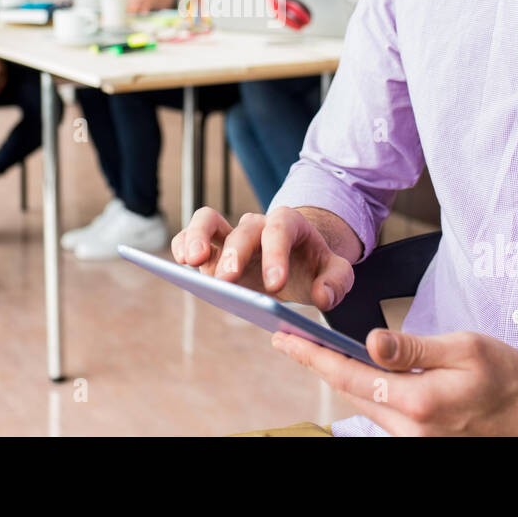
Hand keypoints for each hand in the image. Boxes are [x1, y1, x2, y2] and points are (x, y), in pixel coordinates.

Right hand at [171, 206, 353, 309]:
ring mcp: (230, 235)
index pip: (280, 229)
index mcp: (289, 224)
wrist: (297, 259)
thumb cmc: (313, 266)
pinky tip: (180, 265)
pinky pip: (189, 236)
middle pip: (243, 229)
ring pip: (207, 220)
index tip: (275, 284)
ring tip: (191, 263)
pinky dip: (181, 245)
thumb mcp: (336, 272)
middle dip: (235, 254)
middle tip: (228, 281)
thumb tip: (322, 296)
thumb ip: (337, 282)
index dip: (276, 254)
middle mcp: (256, 225)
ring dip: (197, 238)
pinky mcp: (210, 249)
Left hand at [271, 328, 517, 435]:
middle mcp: (410, 428)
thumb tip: (369, 341)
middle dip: (318, 364)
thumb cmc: (507, 377)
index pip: (350, 375)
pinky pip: (382, 414)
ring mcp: (414, 439)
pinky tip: (355, 372)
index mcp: (418, 401)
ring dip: (339, 377)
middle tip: (289, 338)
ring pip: (364, 404)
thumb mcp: (464, 348)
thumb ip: (413, 346)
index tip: (284, 338)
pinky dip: (364, 390)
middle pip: (350, 392)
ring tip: (313, 351)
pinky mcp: (421, 440)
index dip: (313, 355)